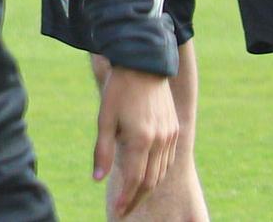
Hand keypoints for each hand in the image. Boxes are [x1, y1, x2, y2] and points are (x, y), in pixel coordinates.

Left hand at [94, 66, 178, 217]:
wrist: (143, 64)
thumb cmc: (119, 90)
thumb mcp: (104, 118)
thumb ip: (102, 151)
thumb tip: (98, 179)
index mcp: (140, 139)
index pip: (134, 179)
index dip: (126, 198)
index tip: (118, 210)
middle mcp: (159, 141)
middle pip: (150, 180)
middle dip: (136, 198)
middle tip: (125, 209)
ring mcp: (170, 135)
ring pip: (161, 172)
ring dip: (148, 187)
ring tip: (133, 196)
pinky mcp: (174, 129)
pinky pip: (168, 159)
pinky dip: (158, 171)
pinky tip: (148, 175)